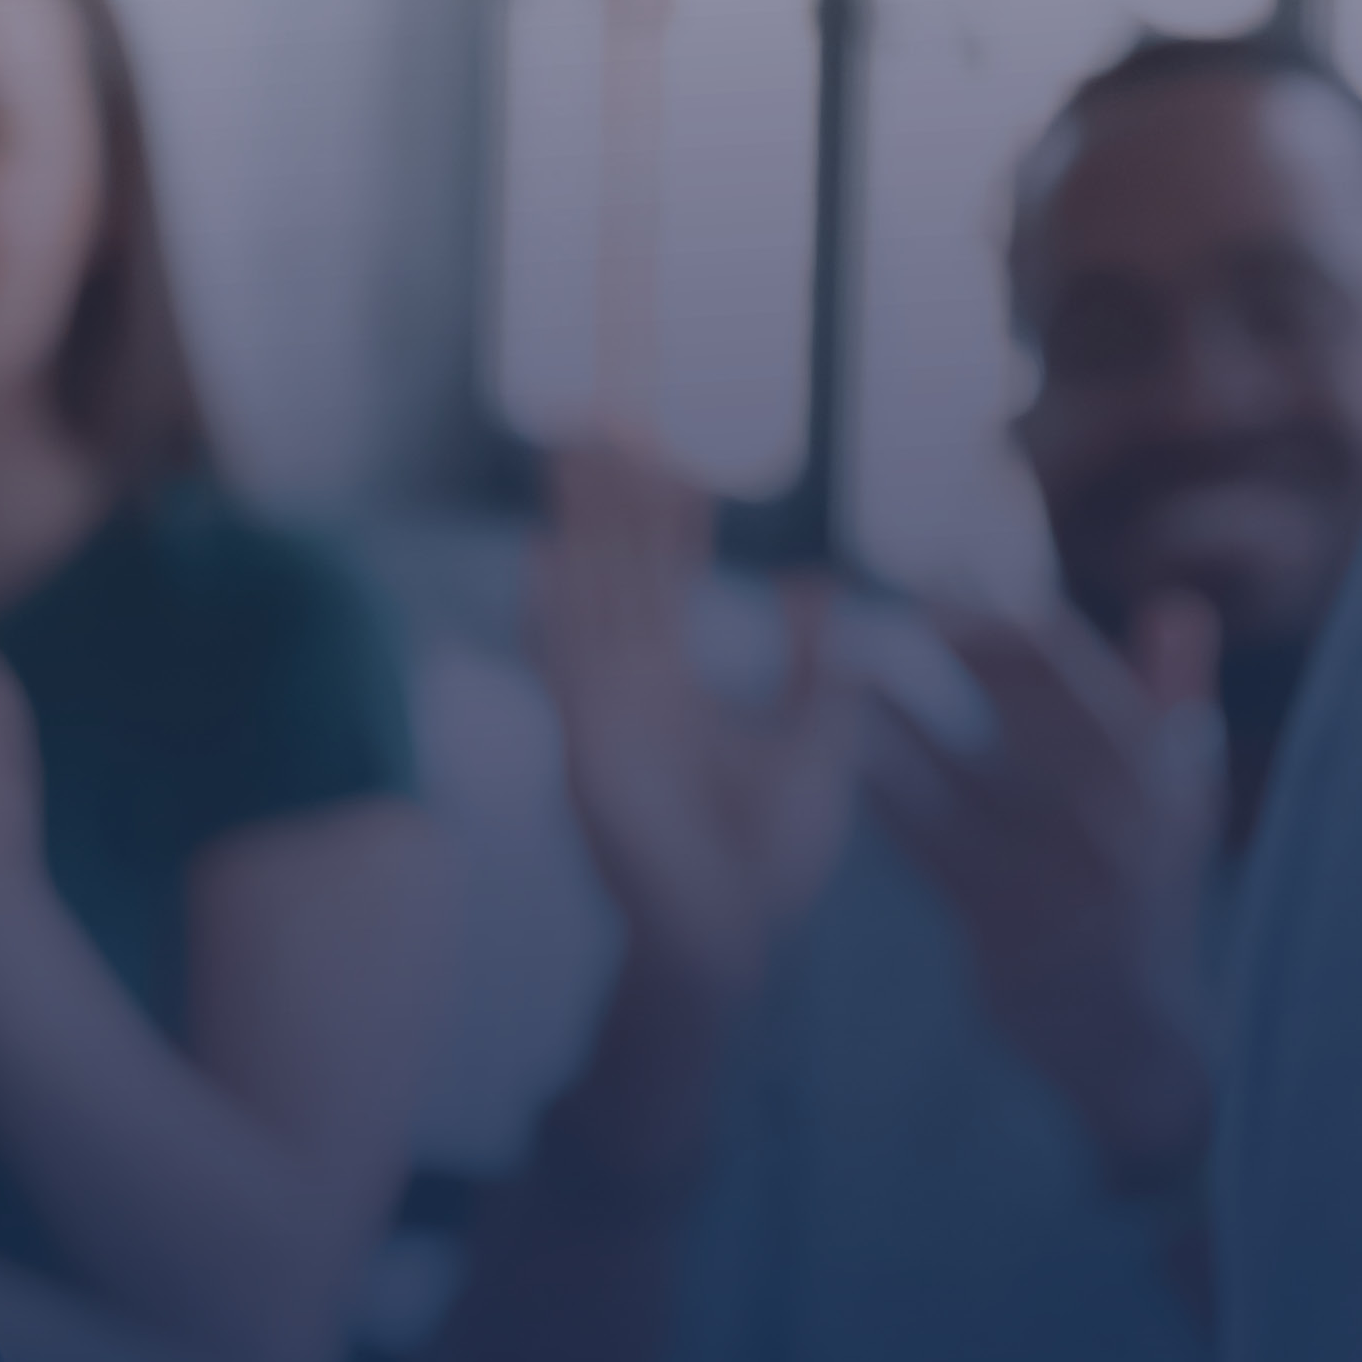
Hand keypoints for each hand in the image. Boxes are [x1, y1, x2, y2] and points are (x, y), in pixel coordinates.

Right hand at [533, 436, 861, 1015]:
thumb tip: (818, 582)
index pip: (662, 583)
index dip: (666, 521)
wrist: (732, 943)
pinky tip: (543, 556)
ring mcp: (602, 717)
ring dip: (579, 527)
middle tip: (599, 418)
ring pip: (590, 599)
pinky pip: (567, 669)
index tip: (669, 458)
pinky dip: (553, 613)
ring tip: (570, 456)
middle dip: (606, 498)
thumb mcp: (816, 744)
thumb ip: (817, 668)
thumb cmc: (768, 862)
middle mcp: (626, 691)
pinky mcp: (590, 752)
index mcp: (671, 688)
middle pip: (613, 571)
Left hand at [866, 593, 1232, 1193]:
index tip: (927, 589)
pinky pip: (930, 839)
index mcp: (1162, 769)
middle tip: (860, 611)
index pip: (1065, 658)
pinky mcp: (1010, 928)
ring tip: (831, 665)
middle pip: (1010, 695)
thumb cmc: (1147, 897)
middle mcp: (1126, 815)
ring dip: (888, 709)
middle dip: (931, 644)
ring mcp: (1068, 875)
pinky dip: (883, 788)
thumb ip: (1175, 699)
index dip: (990, 611)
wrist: (1133, 1036)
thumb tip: (1179, 603)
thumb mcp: (1182, 803)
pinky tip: (837, 753)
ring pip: (960, 763)